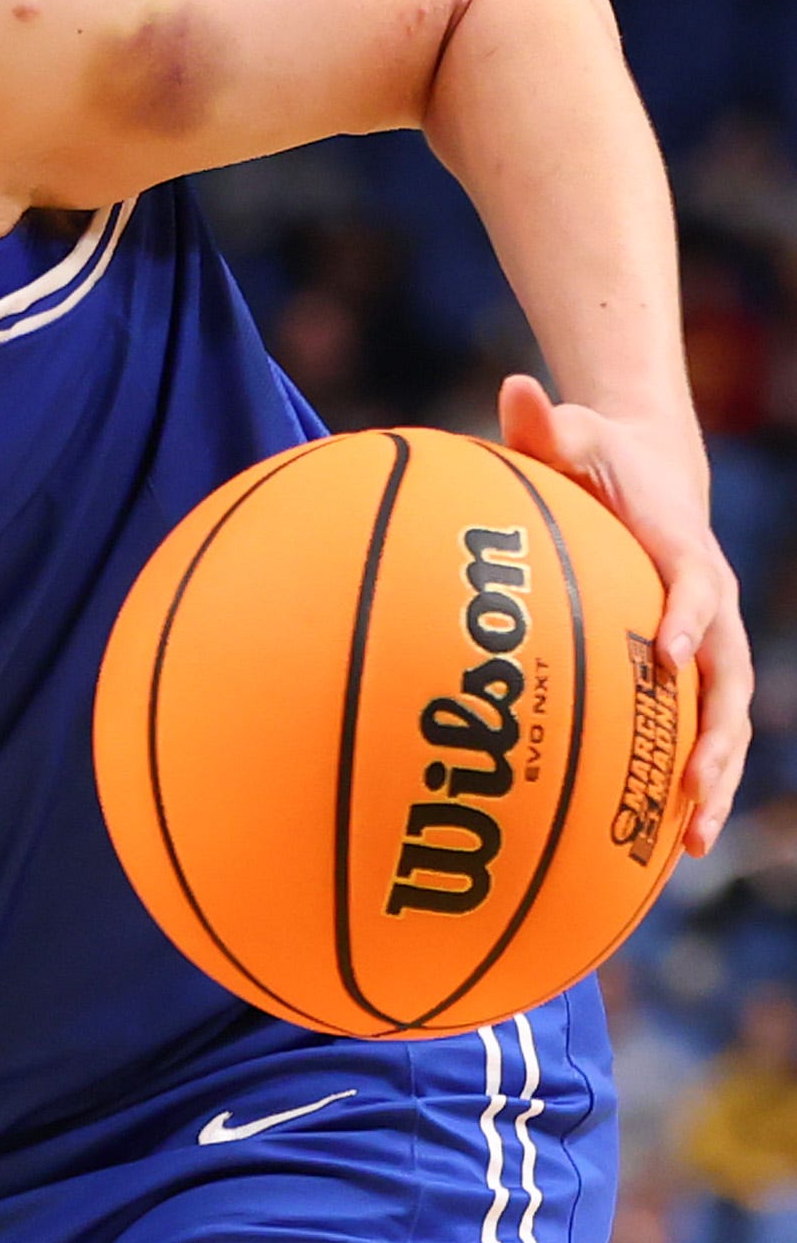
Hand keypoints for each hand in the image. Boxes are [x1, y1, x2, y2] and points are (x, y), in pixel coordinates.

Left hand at [503, 372, 749, 852]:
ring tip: (686, 844)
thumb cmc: (595, 459)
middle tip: (693, 787)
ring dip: (710, 782)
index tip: (671, 657)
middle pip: (728, 681)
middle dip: (718, 736)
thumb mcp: (574, 434)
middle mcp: (711, 610)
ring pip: (721, 724)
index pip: (700, 589)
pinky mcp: (684, 678)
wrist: (642, 478)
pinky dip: (679, 787)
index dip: (690, 620)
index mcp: (685, 554)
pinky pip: (689, 737)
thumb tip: (514, 390)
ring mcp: (705, 650)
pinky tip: (653, 853)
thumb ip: (545, 424)